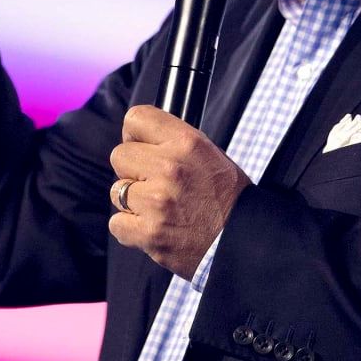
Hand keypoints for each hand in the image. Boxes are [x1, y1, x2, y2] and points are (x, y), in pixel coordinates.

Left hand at [108, 105, 250, 278]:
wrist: (243, 242)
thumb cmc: (228, 199)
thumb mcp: (209, 155)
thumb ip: (173, 143)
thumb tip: (140, 138)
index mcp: (186, 143)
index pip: (136, 118)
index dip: (134, 134)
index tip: (139, 145)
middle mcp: (169, 168)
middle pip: (119, 156)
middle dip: (132, 170)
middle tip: (153, 183)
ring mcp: (156, 202)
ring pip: (117, 192)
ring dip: (133, 202)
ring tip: (158, 209)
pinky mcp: (149, 233)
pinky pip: (117, 224)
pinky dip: (130, 229)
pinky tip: (153, 228)